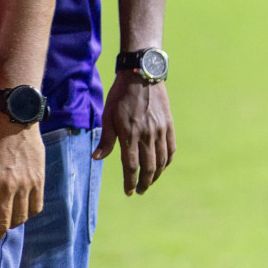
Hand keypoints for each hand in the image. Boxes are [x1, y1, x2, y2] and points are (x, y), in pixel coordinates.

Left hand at [0, 112, 44, 242]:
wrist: (14, 119)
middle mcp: (7, 187)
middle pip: (3, 223)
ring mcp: (25, 184)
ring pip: (20, 218)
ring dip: (11, 226)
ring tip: (5, 225)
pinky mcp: (38, 180)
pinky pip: (36, 207)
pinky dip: (28, 215)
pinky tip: (21, 213)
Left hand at [94, 74, 174, 194]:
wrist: (141, 75)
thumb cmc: (120, 95)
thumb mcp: (108, 115)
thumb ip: (105, 139)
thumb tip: (96, 158)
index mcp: (130, 133)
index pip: (131, 165)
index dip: (130, 181)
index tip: (128, 192)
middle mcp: (147, 134)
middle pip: (149, 167)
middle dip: (144, 183)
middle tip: (139, 191)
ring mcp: (160, 130)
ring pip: (161, 161)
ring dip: (156, 175)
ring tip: (149, 182)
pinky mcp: (169, 125)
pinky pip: (171, 149)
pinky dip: (167, 161)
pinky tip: (162, 166)